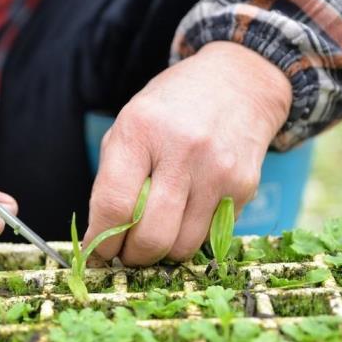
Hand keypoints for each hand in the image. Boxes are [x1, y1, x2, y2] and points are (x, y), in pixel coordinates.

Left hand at [84, 41, 291, 264]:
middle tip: (126, 255)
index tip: (98, 252)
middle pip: (151, 236)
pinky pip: (210, 236)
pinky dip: (192, 236)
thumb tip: (100, 237)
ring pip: (183, 246)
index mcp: (141, 130)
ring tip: (155, 236)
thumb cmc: (171, 109)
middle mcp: (182, 150)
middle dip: (133, 257)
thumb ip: (112, 178)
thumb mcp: (130, 125)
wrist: (237, 84)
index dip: (102, 240)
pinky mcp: (243, 187)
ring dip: (163, 253)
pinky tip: (186, 215)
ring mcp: (217, 171)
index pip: (114, 204)